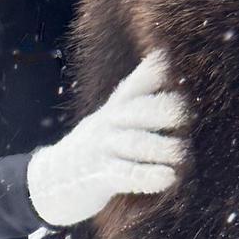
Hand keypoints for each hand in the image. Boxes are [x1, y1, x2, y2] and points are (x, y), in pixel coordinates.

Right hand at [26, 49, 186, 227]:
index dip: (150, 74)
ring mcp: (102, 150)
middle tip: (186, 115)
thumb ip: (136, 90)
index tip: (167, 60)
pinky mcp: (99, 178)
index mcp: (114, 109)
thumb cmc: (94, 145)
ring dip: (161, 148)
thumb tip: (161, 56)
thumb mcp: (110, 115)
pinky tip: (168, 178)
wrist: (51, 182)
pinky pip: (125, 175)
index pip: (133, 86)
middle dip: (161, 110)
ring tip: (182, 152)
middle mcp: (107, 125)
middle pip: (135, 111)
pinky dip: (147, 176)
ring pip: (134, 143)